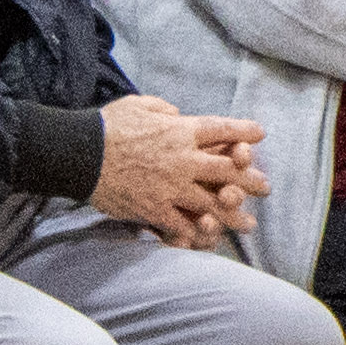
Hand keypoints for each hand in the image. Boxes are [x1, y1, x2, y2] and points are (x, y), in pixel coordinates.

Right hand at [91, 97, 269, 244]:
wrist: (80, 154)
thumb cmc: (107, 126)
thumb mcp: (140, 105)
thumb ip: (165, 110)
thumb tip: (178, 116)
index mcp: (181, 131)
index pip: (222, 129)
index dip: (244, 131)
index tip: (260, 134)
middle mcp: (183, 160)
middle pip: (227, 170)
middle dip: (249, 179)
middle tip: (265, 188)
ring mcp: (171, 187)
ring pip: (212, 202)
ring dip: (233, 214)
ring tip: (249, 223)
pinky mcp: (154, 208)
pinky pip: (182, 223)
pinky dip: (197, 233)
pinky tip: (210, 240)